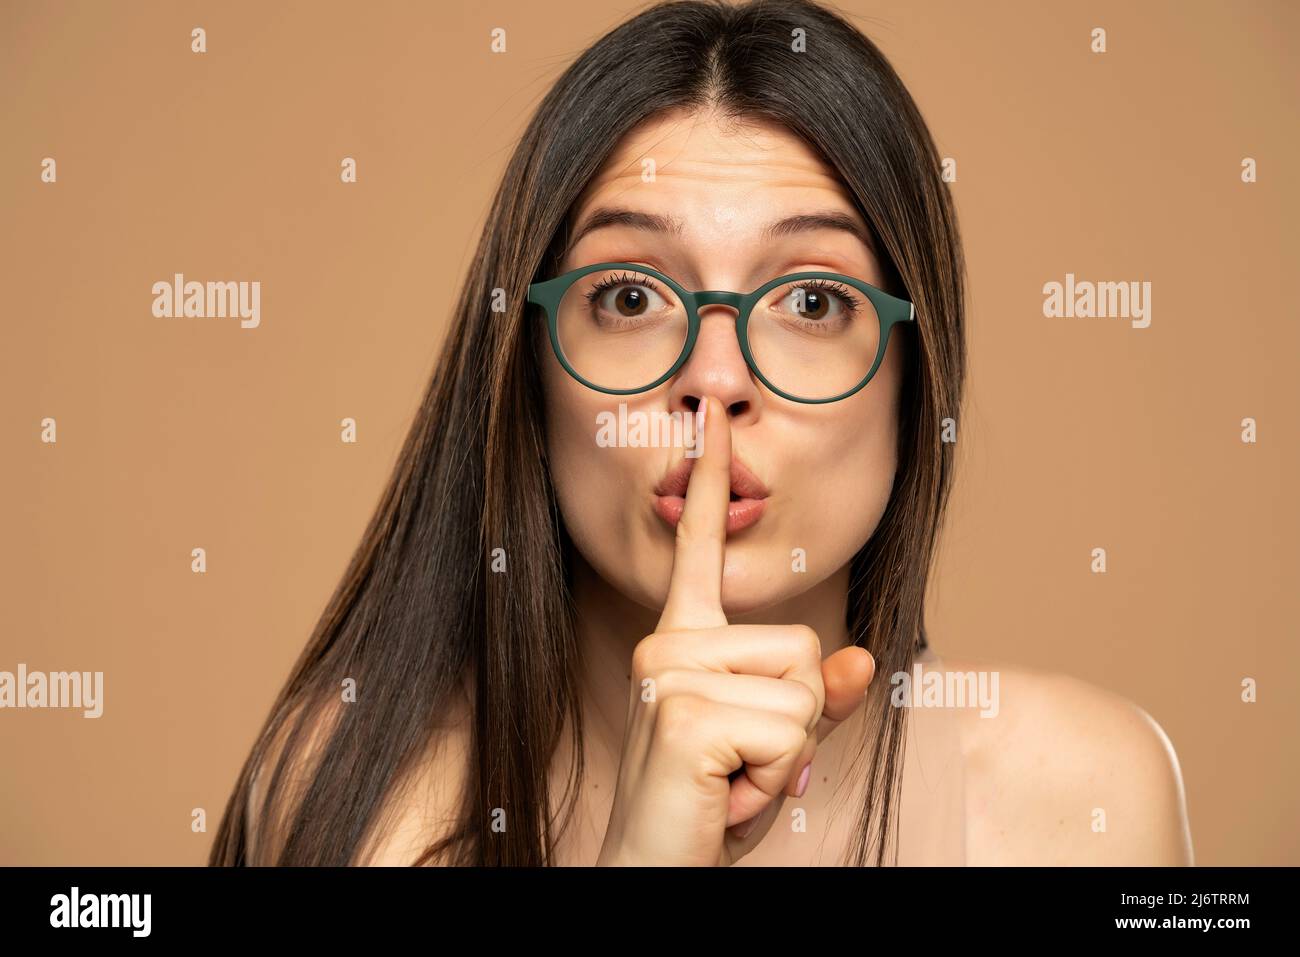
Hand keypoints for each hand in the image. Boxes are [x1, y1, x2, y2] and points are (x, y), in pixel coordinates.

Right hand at [595, 395, 875, 865]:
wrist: (653, 876)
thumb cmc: (706, 810)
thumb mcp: (774, 750)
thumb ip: (817, 702)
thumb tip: (863, 659)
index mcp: (680, 643)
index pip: (698, 551)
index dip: (710, 484)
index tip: (706, 420)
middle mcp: (667, 647)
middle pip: (807, 647)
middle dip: (800, 724)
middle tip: (740, 767)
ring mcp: (670, 676)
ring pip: (807, 690)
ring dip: (790, 758)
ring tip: (732, 781)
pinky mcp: (684, 713)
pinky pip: (792, 733)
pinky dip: (778, 782)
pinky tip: (724, 796)